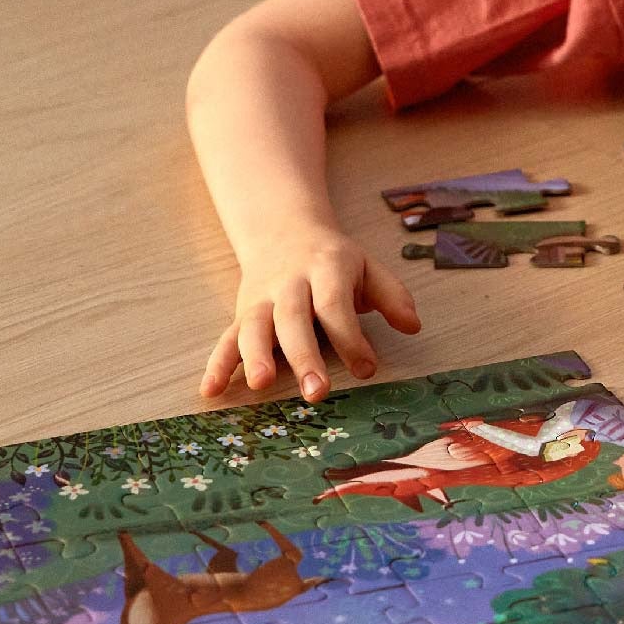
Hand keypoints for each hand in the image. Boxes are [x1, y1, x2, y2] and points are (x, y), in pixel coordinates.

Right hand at [201, 229, 420, 402]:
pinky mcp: (241, 314)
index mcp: (326, 269)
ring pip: (253, 326)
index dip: (350, 337)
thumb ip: (392, 295)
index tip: (366, 369)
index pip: (335, 304)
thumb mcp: (367, 267)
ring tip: (261, 384)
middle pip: (293, 319)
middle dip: (303, 355)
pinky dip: (217, 364)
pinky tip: (210, 390)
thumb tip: (413, 325)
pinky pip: (226, 338)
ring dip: (255, 356)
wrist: (283, 231)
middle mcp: (289, 284)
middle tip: (316, 392)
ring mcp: (261, 299)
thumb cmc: (333, 261)